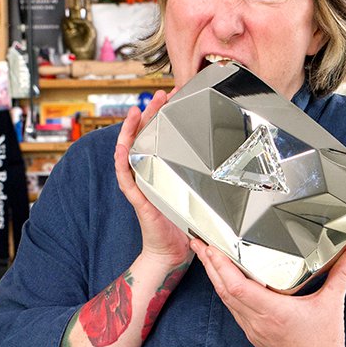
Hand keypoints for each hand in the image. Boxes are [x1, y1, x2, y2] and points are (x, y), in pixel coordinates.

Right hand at [114, 89, 191, 264]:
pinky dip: (122, 162)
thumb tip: (223, 157)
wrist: (172, 251)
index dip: (161, 116)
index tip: (171, 99)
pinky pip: (126, 178)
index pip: (157, 136)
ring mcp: (139, 185)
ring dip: (131, 131)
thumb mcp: (195, 191)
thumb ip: (200, 175)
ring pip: (129, 152)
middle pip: (143, 137)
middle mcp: (146, 174)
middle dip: (149, 114)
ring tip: (138, 110)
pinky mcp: (138, 199)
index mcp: (159, 170)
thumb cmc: (183, 223)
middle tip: (159, 95)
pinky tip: (122, 147)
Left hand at [192, 238, 345, 346]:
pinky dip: (226, 292)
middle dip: (209, 265)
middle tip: (199, 243)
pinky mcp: (254, 335)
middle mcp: (258, 321)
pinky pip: (234, 310)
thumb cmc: (326, 342)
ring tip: (207, 257)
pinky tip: (224, 281)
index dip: (220, 265)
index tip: (211, 247)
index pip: (236, 286)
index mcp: (274, 312)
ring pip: (225, 300)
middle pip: (223, 289)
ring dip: (215, 278)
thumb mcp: (333, 303)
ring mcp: (253, 330)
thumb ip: (341, 273)